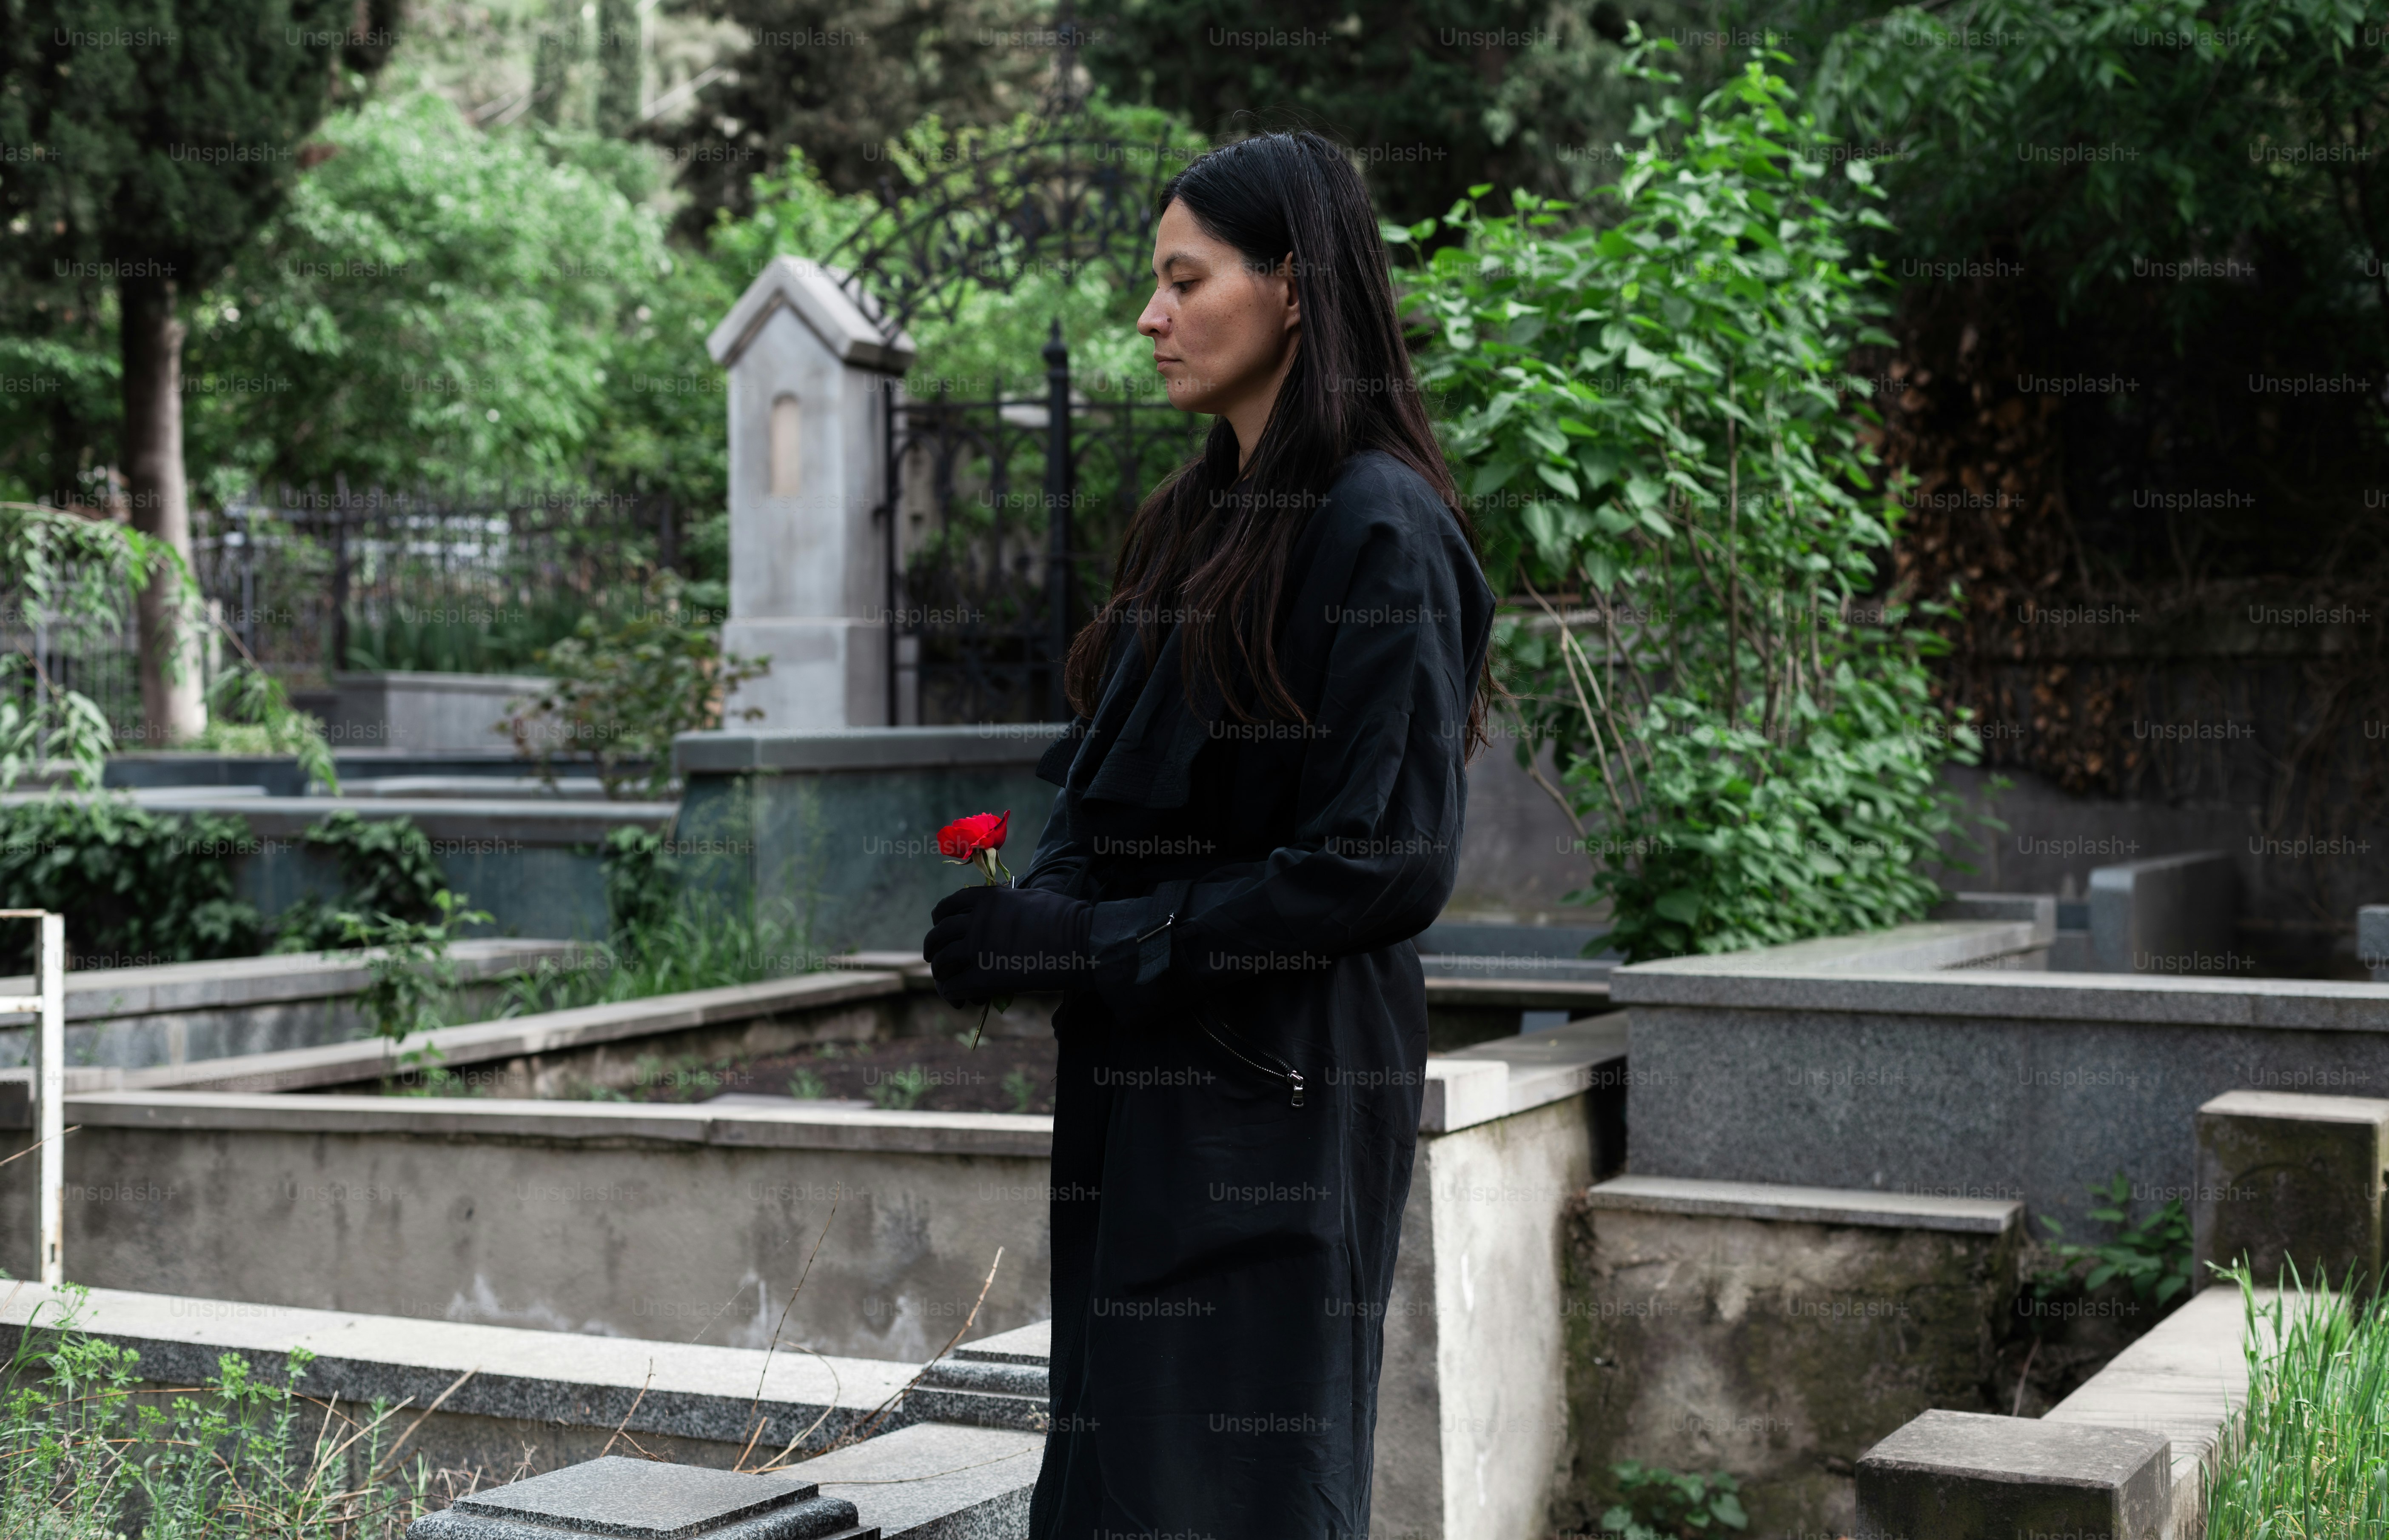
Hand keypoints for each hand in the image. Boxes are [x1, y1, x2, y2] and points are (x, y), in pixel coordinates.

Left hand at [922, 885, 1094, 1006]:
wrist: (1081, 943)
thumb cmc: (1066, 919)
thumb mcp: (1029, 897)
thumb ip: (1006, 904)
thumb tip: (999, 912)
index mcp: (987, 899)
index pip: (947, 907)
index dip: (939, 918)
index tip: (939, 926)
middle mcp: (976, 921)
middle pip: (939, 935)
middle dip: (933, 948)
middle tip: (935, 958)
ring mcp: (978, 949)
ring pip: (942, 962)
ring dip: (941, 973)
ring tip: (946, 982)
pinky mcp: (984, 978)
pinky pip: (953, 986)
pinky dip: (950, 993)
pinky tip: (957, 998)